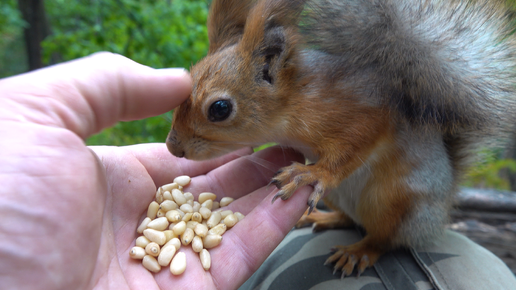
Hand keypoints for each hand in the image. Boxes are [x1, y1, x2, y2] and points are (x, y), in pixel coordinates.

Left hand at [0, 52, 309, 289]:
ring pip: (230, 222)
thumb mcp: (32, 116)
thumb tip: (175, 80)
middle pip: (209, 189)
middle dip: (252, 163)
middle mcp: (136, 222)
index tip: (248, 116)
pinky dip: (273, 226)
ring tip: (304, 159)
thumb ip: (104, 86)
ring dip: (271, 190)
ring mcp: (161, 262)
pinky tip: (299, 193)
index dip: (212, 136)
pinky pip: (237, 257)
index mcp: (102, 179)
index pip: (174, 155)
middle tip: (289, 136)